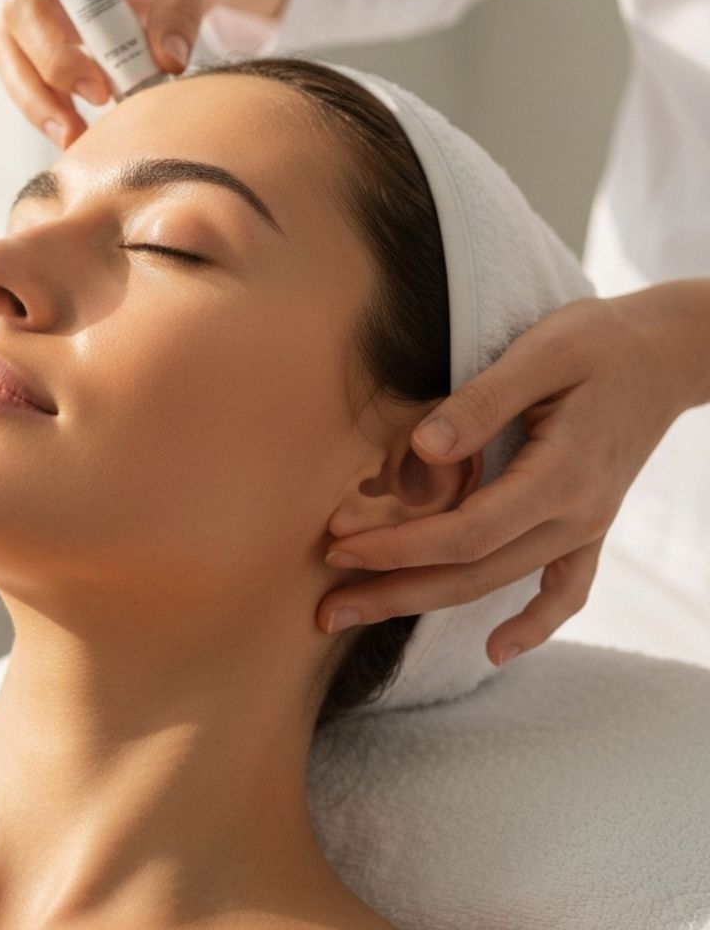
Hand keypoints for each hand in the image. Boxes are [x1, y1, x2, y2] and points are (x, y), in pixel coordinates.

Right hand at [0, 0, 293, 148]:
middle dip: (37, 88)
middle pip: (10, 36)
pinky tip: (84, 133)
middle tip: (77, 130)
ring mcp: (47, 2)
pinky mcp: (60, 32)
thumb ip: (182, 5)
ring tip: (76, 140)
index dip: (51, 50)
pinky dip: (57, 105)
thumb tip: (167, 64)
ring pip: (15, 61)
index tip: (96, 89)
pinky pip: (40, 74)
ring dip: (39, 105)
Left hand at [316, 287, 699, 666]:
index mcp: (559, 476)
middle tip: (326, 610)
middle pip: (473, 573)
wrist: (668, 354)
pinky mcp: (589, 524)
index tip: (340, 545)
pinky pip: (565, 590)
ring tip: (361, 615)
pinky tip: (497, 652)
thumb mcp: (541, 353)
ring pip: (498, 583)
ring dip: (427, 604)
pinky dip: (535, 625)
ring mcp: (585, 526)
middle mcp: (575, 515)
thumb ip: (481, 402)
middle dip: (394, 592)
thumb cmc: (598, 343)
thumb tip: (422, 448)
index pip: (466, 532)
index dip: (400, 546)